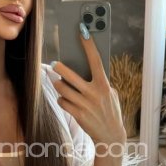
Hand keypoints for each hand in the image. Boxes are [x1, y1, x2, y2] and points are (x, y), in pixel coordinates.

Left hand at [51, 26, 125, 146]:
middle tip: (54, 64)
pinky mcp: (78, 115)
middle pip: (70, 75)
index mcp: (104, 85)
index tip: (82, 29)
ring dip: (58, 86)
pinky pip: (62, 102)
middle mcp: (94, 93)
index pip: (95, 60)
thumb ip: (99, 82)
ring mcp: (85, 104)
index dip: (88, 44)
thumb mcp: (111, 95)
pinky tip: (65, 100)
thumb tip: (84, 70)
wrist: (110, 136)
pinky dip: (62, 100)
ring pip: (62, 89)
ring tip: (58, 83)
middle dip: (60, 68)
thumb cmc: (110, 111)